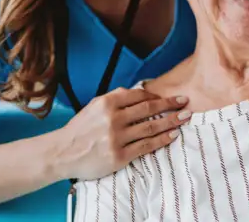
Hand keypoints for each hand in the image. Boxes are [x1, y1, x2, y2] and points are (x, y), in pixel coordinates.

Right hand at [55, 87, 189, 180]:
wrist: (63, 153)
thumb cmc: (79, 129)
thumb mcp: (93, 106)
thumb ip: (114, 98)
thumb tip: (138, 92)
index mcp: (107, 103)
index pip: (139, 96)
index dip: (157, 96)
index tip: (170, 97)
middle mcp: (113, 118)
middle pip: (149, 109)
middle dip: (170, 105)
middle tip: (185, 103)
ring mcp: (117, 138)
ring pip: (151, 127)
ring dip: (171, 122)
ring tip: (184, 118)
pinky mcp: (119, 156)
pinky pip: (146, 146)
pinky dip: (161, 140)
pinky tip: (172, 136)